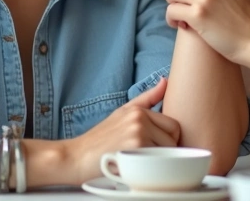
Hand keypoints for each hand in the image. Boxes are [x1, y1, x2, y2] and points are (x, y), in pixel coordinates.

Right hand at [62, 78, 182, 182]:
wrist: (76, 157)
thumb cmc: (99, 139)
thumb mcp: (122, 112)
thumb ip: (147, 98)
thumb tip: (165, 81)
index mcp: (139, 110)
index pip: (173, 125)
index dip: (167, 139)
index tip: (155, 146)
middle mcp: (139, 119)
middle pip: (173, 138)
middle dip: (164, 150)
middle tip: (145, 155)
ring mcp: (138, 133)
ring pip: (167, 151)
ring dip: (157, 160)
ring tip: (138, 160)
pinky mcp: (136, 148)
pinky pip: (158, 160)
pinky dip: (151, 167)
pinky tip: (136, 166)